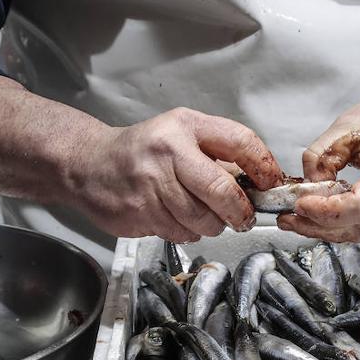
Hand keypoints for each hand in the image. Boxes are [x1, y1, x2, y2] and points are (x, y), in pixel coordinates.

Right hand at [63, 107, 282, 242]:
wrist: (88, 164)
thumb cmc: (143, 151)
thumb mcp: (181, 136)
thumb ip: (218, 155)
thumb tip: (259, 186)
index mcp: (185, 126)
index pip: (239, 142)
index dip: (263, 166)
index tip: (271, 183)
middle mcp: (168, 152)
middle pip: (222, 191)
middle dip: (240, 212)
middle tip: (245, 218)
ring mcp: (151, 183)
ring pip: (202, 220)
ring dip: (212, 226)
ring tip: (204, 217)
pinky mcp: (139, 211)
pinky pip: (179, 233)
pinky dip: (187, 232)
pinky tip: (177, 219)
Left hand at [278, 87, 359, 241]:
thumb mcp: (349, 124)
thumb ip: (321, 156)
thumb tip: (307, 188)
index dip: (327, 211)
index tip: (300, 205)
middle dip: (320, 226)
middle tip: (289, 218)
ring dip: (330, 228)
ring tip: (300, 216)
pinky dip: (346, 221)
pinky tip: (327, 210)